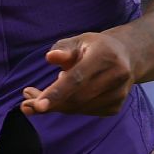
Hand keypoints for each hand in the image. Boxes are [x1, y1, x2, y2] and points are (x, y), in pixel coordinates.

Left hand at [20, 32, 136, 116]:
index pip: (78, 78)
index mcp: (105, 56)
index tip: (38, 105)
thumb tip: (50, 57)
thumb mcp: (79, 41)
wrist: (128, 57)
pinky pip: (85, 112)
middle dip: (49, 103)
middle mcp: (116, 76)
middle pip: (76, 98)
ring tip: (40, 97)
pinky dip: (69, 107)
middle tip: (26, 101)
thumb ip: (63, 48)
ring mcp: (118, 94)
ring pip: (79, 108)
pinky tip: (64, 97)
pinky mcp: (116, 107)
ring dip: (56, 106)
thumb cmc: (96, 47)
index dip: (57, 92)